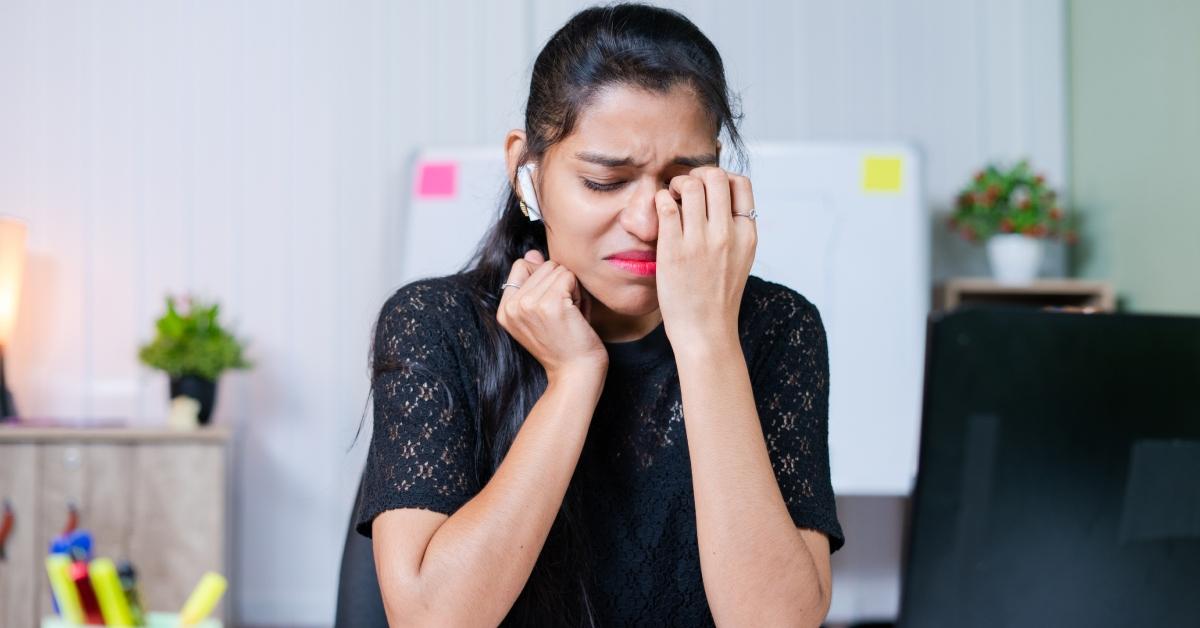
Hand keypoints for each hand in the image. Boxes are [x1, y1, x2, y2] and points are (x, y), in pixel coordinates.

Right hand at [497, 250, 608, 380]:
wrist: (576, 374)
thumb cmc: (566, 344)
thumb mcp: (544, 310)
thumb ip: (535, 281)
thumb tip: (532, 253)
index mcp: (504, 309)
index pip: (522, 265)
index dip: (543, 279)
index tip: (551, 308)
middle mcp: (511, 306)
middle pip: (542, 264)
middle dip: (560, 284)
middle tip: (564, 314)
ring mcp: (528, 304)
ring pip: (557, 268)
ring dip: (571, 289)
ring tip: (569, 315)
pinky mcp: (549, 304)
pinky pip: (569, 276)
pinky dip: (579, 293)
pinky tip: (576, 315)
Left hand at [654, 166, 756, 350]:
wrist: (705, 331)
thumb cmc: (717, 298)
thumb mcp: (740, 260)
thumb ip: (735, 230)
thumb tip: (720, 200)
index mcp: (746, 234)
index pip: (741, 183)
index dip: (722, 178)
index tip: (708, 191)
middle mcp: (726, 233)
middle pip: (715, 176)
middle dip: (697, 174)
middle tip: (685, 190)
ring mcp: (700, 241)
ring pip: (690, 184)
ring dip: (676, 184)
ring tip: (671, 200)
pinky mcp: (674, 250)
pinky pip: (665, 205)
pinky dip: (660, 200)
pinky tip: (660, 213)